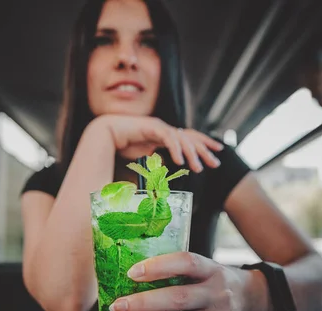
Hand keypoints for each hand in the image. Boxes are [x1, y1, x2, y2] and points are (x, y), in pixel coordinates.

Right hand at [89, 114, 223, 172]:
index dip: (204, 144)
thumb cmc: (122, 145)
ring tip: (198, 168)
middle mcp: (165, 128)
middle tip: (216, 163)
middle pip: (191, 138)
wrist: (104, 134)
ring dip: (191, 154)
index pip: (190, 138)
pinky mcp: (151, 126)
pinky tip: (179, 160)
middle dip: (205, 150)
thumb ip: (155, 164)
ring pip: (182, 139)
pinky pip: (168, 137)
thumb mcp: (144, 158)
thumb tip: (164, 173)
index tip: (218, 152)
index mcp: (165, 135)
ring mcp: (159, 126)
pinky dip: (175, 148)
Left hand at [108, 252, 263, 310]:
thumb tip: (136, 271)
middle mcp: (217, 294)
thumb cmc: (222, 280)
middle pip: (179, 299)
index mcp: (213, 270)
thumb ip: (180, 269)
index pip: (186, 263)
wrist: (258, 301)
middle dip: (145, 304)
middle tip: (118, 306)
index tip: (133, 272)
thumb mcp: (208, 267)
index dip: (159, 267)